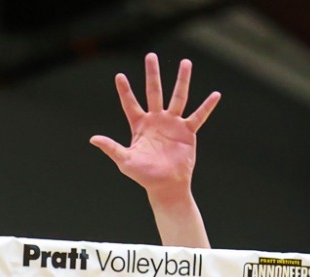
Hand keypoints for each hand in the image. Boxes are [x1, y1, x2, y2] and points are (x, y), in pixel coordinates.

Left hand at [91, 53, 218, 203]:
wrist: (166, 186)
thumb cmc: (144, 176)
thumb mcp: (125, 161)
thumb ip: (111, 147)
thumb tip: (93, 139)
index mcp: (139, 125)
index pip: (130, 104)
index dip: (125, 91)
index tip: (119, 76)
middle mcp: (156, 120)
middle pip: (154, 92)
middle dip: (152, 74)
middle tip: (151, 56)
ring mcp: (173, 124)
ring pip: (178, 97)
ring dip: (182, 80)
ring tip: (186, 63)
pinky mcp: (187, 132)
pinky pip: (199, 116)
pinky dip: (207, 106)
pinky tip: (216, 94)